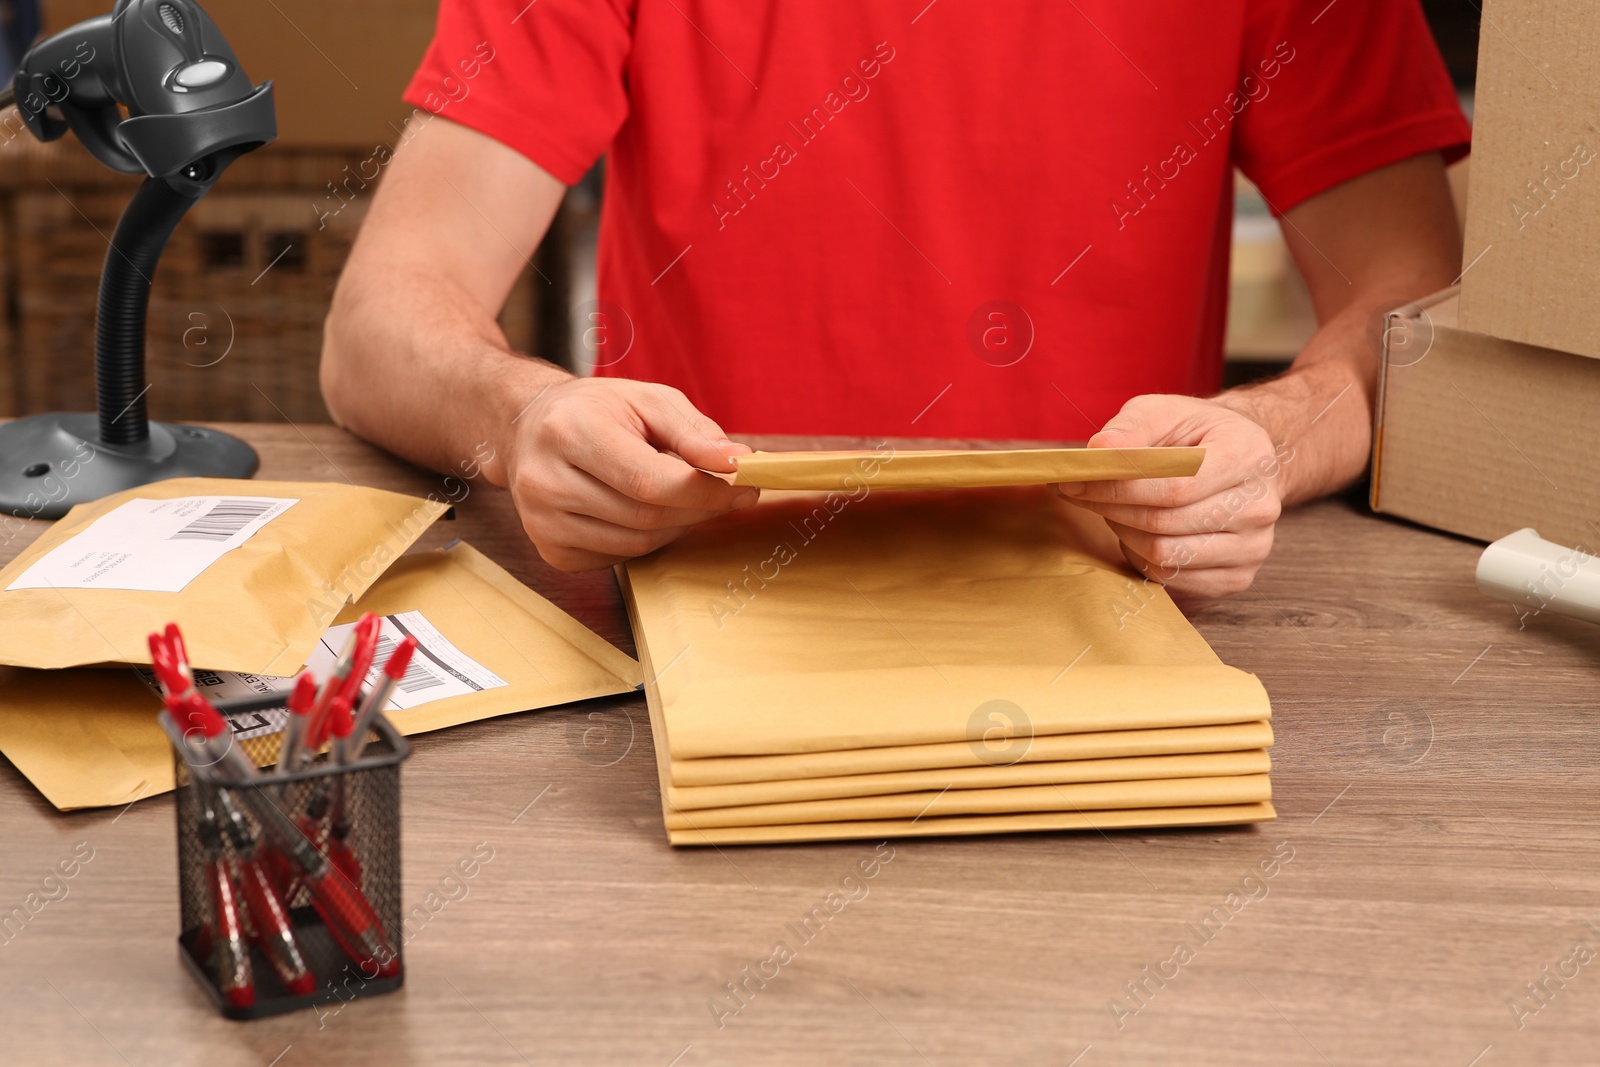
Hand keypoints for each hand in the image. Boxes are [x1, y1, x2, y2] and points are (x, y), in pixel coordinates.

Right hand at [506, 377, 758, 570]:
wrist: (529, 428)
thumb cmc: (597, 410)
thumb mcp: (648, 399)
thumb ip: (694, 431)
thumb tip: (737, 462)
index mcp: (569, 431)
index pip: (650, 481)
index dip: (705, 491)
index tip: (745, 487)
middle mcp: (545, 481)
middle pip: (647, 517)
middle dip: (699, 509)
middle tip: (728, 494)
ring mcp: (542, 523)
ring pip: (637, 544)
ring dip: (676, 525)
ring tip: (683, 497)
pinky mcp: (551, 552)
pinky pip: (619, 558)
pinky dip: (646, 540)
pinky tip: (644, 511)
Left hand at [1055, 394, 1289, 596]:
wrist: (1238, 461)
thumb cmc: (1196, 435)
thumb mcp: (1165, 412)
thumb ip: (1131, 427)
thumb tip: (1098, 451)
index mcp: (1249, 455)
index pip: (1176, 485)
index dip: (1119, 487)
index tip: (1077, 480)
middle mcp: (1261, 506)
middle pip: (1166, 522)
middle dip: (1111, 507)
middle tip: (1080, 493)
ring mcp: (1254, 547)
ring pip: (1164, 554)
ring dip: (1123, 532)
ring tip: (1113, 508)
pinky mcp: (1237, 577)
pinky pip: (1170, 577)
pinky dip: (1140, 556)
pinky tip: (1137, 531)